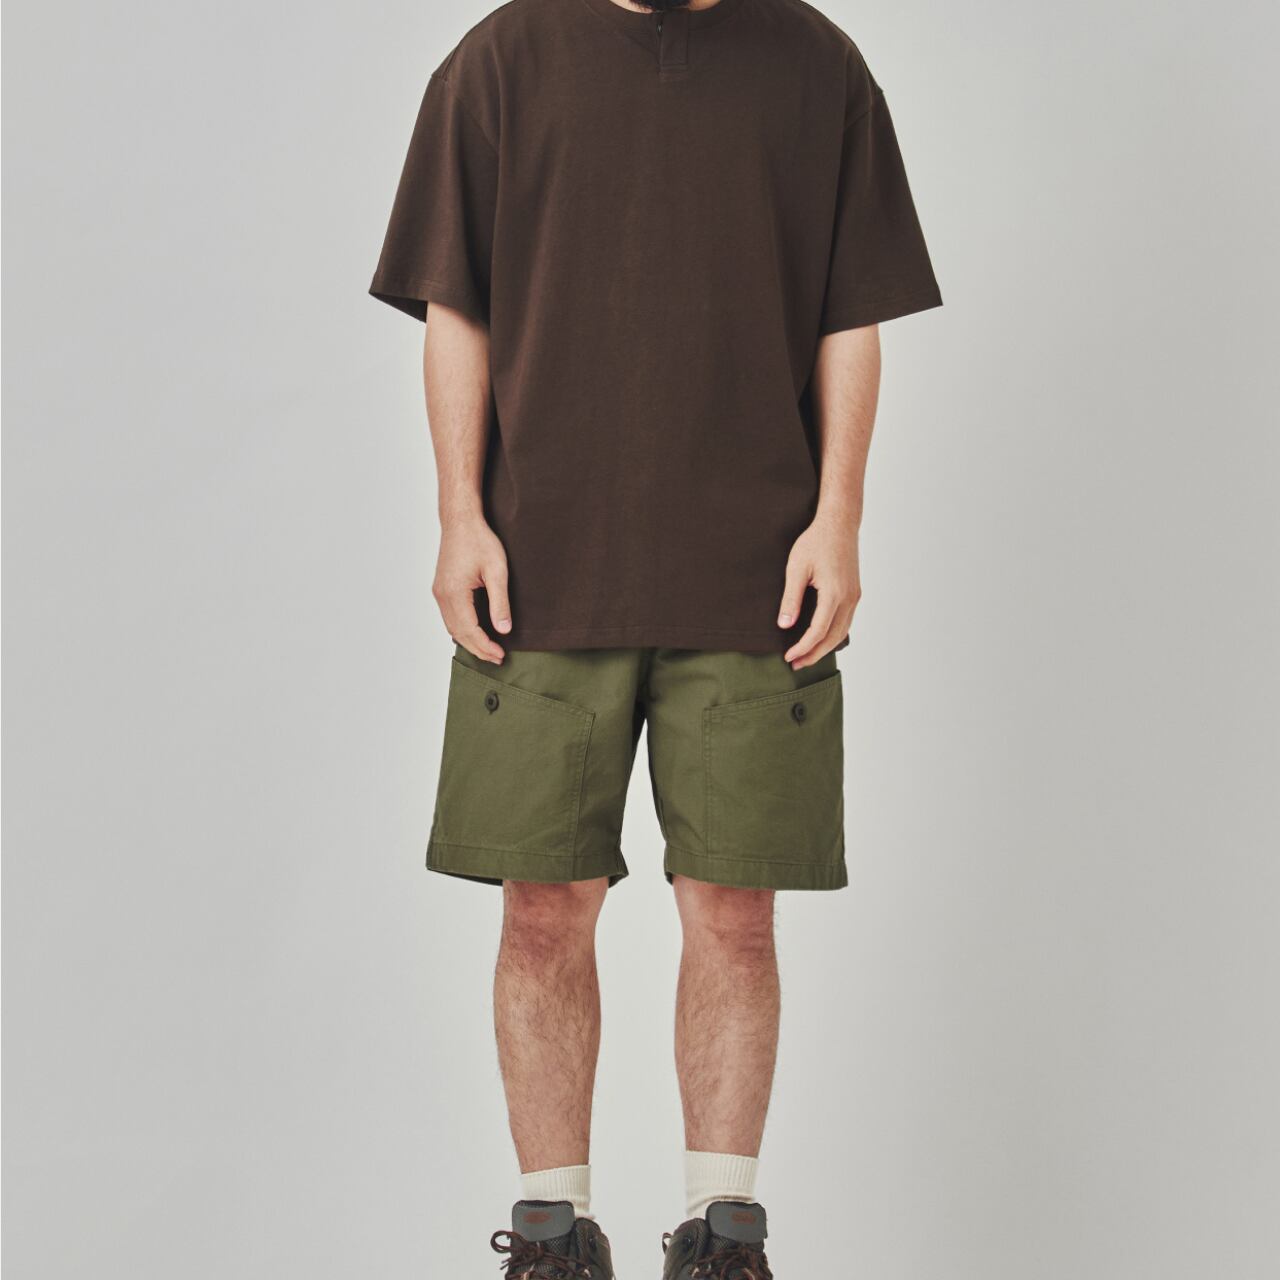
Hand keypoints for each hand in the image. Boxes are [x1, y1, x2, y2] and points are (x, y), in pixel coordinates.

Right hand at [432, 516, 510, 662]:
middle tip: (497, 658)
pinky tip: (474, 633)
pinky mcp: (441, 588)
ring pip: (452, 627)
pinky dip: (462, 629)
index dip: (486, 646)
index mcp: (455, 593)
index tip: (501, 655)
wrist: (461, 521)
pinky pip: (449, 617)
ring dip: (469, 641)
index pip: (470, 631)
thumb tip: (503, 630)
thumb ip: (500, 602)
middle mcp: (442, 596)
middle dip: (478, 649)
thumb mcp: (497, 571)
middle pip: (459, 633)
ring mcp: (439, 592)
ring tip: (488, 650)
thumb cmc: (479, 541)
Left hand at [778, 515, 861, 668]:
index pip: (818, 631)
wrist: (839, 523)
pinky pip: (846, 621)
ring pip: (842, 632)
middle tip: (796, 664)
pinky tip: (820, 638)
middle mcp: (849, 598)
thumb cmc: (816, 542)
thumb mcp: (796, 569)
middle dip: (814, 654)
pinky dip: (833, 635)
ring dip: (824, 647)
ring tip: (806, 656)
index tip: (788, 656)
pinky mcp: (854, 592)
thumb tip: (784, 625)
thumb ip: (791, 599)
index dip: (803, 648)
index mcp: (834, 594)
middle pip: (833, 638)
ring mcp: (854, 596)